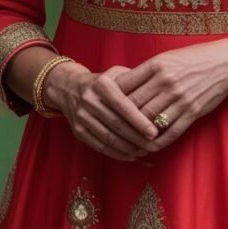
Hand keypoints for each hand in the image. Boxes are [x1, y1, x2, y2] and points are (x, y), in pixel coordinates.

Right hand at [43, 61, 159, 160]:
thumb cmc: (103, 82)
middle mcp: (89, 100)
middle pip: (116, 124)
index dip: (139, 120)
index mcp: (101, 84)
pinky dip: (117, 153)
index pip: (123, 105)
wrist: (69, 88)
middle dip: (137, 138)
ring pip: (109, 138)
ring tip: (145, 151)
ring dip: (129, 148)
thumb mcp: (117, 74)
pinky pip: (100, 146)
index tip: (154, 132)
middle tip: (154, 145)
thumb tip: (158, 98)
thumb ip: (135, 82)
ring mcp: (82, 117)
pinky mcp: (78, 131)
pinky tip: (131, 155)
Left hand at [113, 40, 227, 151]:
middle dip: (120, 118)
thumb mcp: (167, 58)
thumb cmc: (194, 59)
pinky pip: (169, 132)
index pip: (126, 85)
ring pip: (149, 121)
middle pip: (134, 106)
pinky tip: (148, 145)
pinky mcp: (192, 112)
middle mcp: (167, 82)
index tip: (104, 105)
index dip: (112, 98)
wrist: (226, 64)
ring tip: (125, 139)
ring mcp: (180, 99)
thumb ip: (146, 73)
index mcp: (157, 65)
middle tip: (108, 127)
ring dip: (135, 133)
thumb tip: (122, 86)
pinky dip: (156, 141)